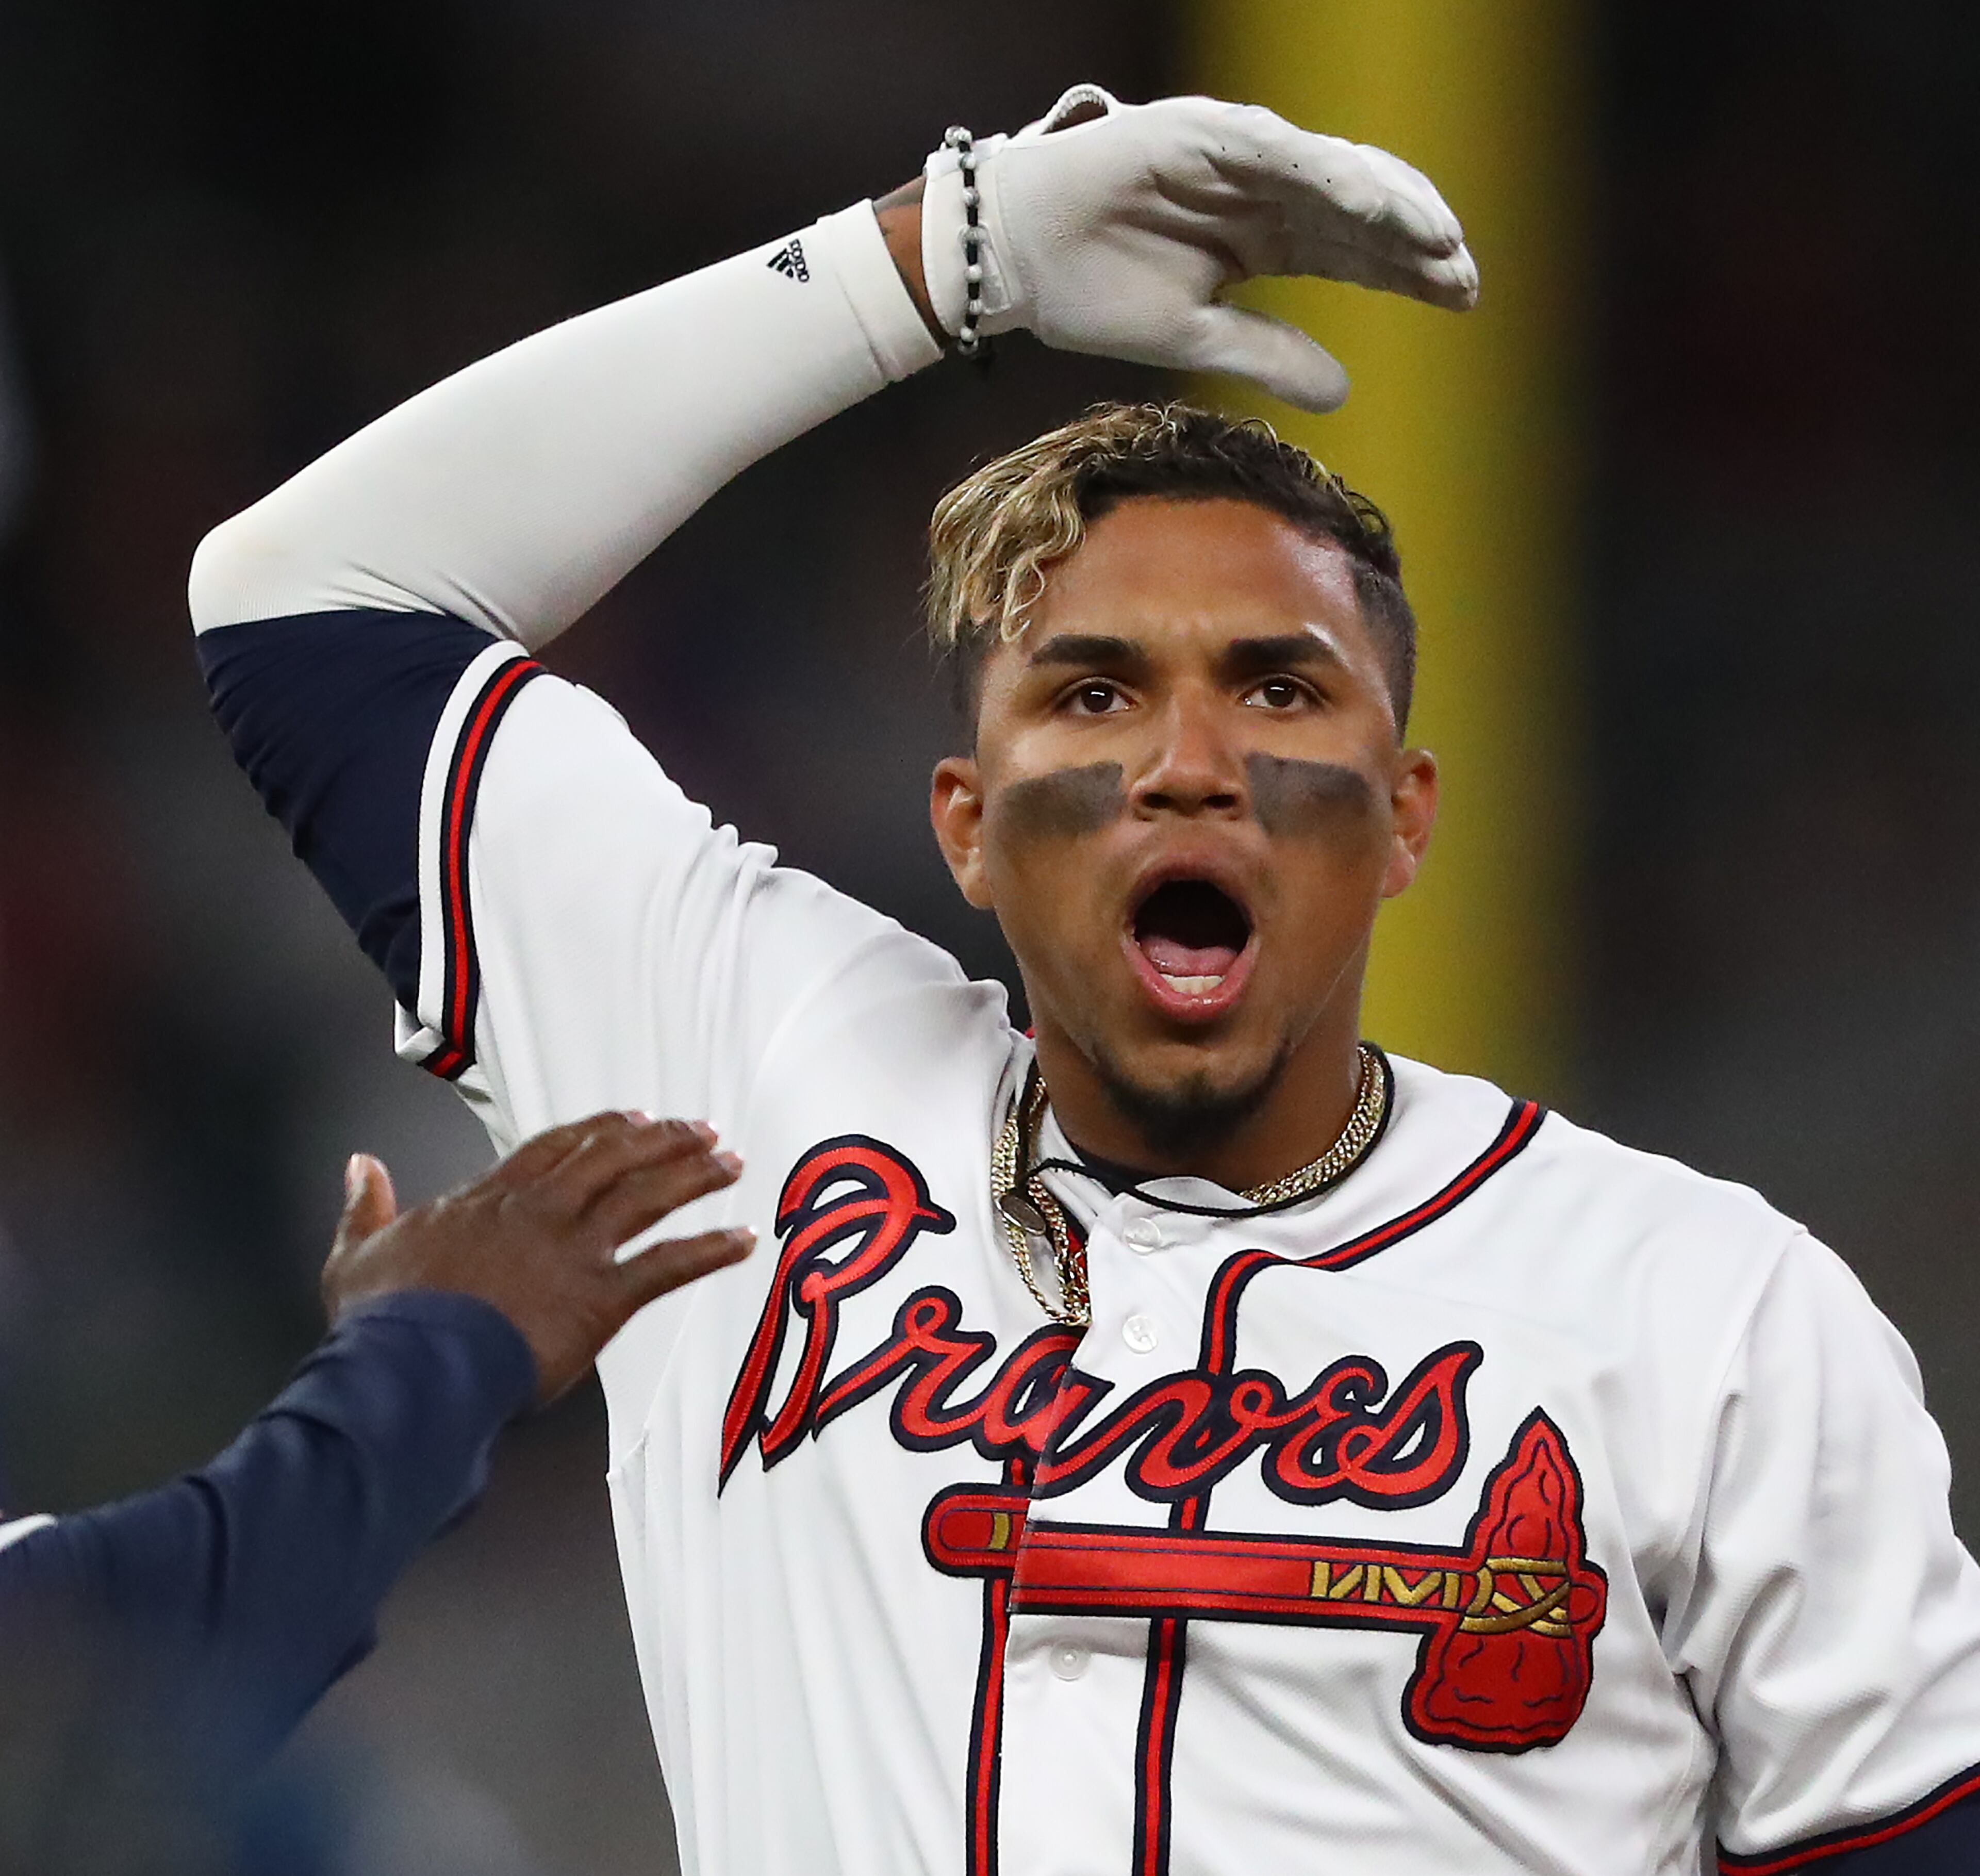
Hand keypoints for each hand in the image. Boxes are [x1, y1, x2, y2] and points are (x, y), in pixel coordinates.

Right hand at [323, 1114, 752, 1404]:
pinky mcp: (599, 1299)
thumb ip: (365, 1207)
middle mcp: (539, 1213)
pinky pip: (667, 1267)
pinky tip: (742, 1240)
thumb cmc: (384, 1324)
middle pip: (611, 1158)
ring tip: (731, 1160)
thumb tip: (359, 1166)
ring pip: (646, 1196)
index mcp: (488, 1202)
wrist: (409, 1370)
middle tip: (699, 1128)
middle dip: (661, 1138)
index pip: (553, 1148)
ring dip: (694, 1174)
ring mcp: (572, 1251)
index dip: (597, 1131)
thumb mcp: (356, 1255)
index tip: (629, 1119)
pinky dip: (710, 1250)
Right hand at [912, 83, 1478, 411]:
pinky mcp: (1200, 134)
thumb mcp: (1193, 335)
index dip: (1409, 272)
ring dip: (1389, 205)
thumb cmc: (1091, 292)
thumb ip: (1268, 354)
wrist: (1014, 259)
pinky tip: (1371, 207)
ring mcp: (1234, 156)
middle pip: (1360, 210)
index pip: (1355, 249)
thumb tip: (1345, 394)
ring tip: (1439, 243)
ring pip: (1333, 173)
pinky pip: (1280, 153)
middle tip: (1466, 278)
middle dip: (1417, 241)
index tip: (1463, 298)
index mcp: (1262, 237)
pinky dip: (1328, 176)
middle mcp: (1260, 190)